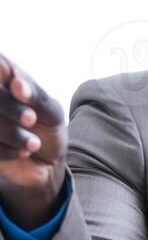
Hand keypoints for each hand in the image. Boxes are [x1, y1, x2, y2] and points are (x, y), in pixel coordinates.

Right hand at [0, 53, 68, 226]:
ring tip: (33, 143)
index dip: (4, 81)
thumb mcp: (51, 112)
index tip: (19, 88)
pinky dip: (7, 150)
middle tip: (31, 119)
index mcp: (2, 75)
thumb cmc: (46, 129)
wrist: (45, 165)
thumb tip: (17, 84)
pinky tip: (20, 152)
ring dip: (13, 133)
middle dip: (10, 107)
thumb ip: (36, 97)